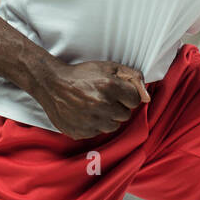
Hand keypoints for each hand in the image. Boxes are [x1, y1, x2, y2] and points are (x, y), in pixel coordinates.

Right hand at [36, 59, 150, 139]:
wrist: (52, 85)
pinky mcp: (81, 132)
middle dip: (118, 107)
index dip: (127, 95)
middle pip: (125, 115)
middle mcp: (102, 105)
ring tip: (95, 105)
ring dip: (108, 117)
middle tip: (105, 97)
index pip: (135, 101)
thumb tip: (147, 97)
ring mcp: (90, 121)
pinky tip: (85, 113)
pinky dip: (94, 125)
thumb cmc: (83, 75)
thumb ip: (133, 77)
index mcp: (110, 87)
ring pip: (113, 126)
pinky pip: (97, 132)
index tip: (118, 91)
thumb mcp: (109, 67)